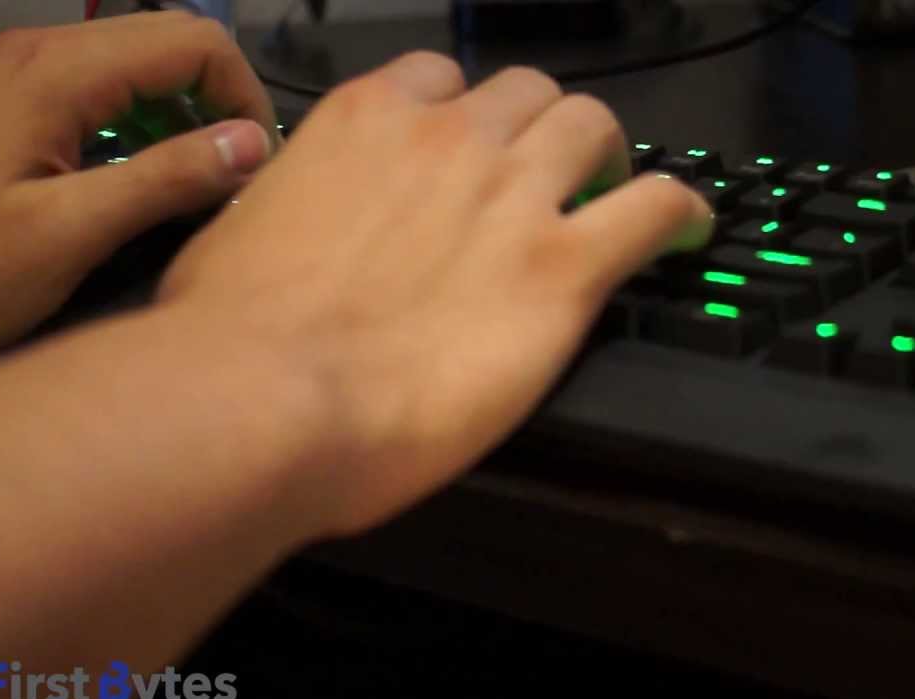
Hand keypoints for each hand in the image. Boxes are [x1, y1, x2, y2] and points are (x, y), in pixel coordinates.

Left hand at [0, 12, 278, 360]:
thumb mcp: (68, 234)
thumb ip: (164, 181)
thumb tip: (253, 144)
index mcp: (58, 72)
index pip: (192, 43)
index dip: (243, 97)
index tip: (256, 166)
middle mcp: (43, 50)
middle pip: (171, 41)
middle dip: (220, 103)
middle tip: (232, 178)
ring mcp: (24, 68)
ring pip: (140, 62)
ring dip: (183, 115)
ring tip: (193, 185)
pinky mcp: (14, 96)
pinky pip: (105, 86)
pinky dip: (143, 122)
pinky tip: (140, 178)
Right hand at [158, 53, 713, 539]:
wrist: (263, 400)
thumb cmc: (230, 336)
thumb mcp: (238, 237)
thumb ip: (292, 208)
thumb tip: (291, 225)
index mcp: (367, 123)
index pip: (440, 81)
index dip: (463, 118)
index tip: (468, 153)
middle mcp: (448, 140)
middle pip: (529, 94)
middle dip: (538, 131)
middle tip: (542, 181)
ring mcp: (513, 197)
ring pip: (594, 128)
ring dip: (603, 157)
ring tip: (606, 198)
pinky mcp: (563, 268)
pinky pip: (654, 207)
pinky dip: (677, 212)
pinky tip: (684, 230)